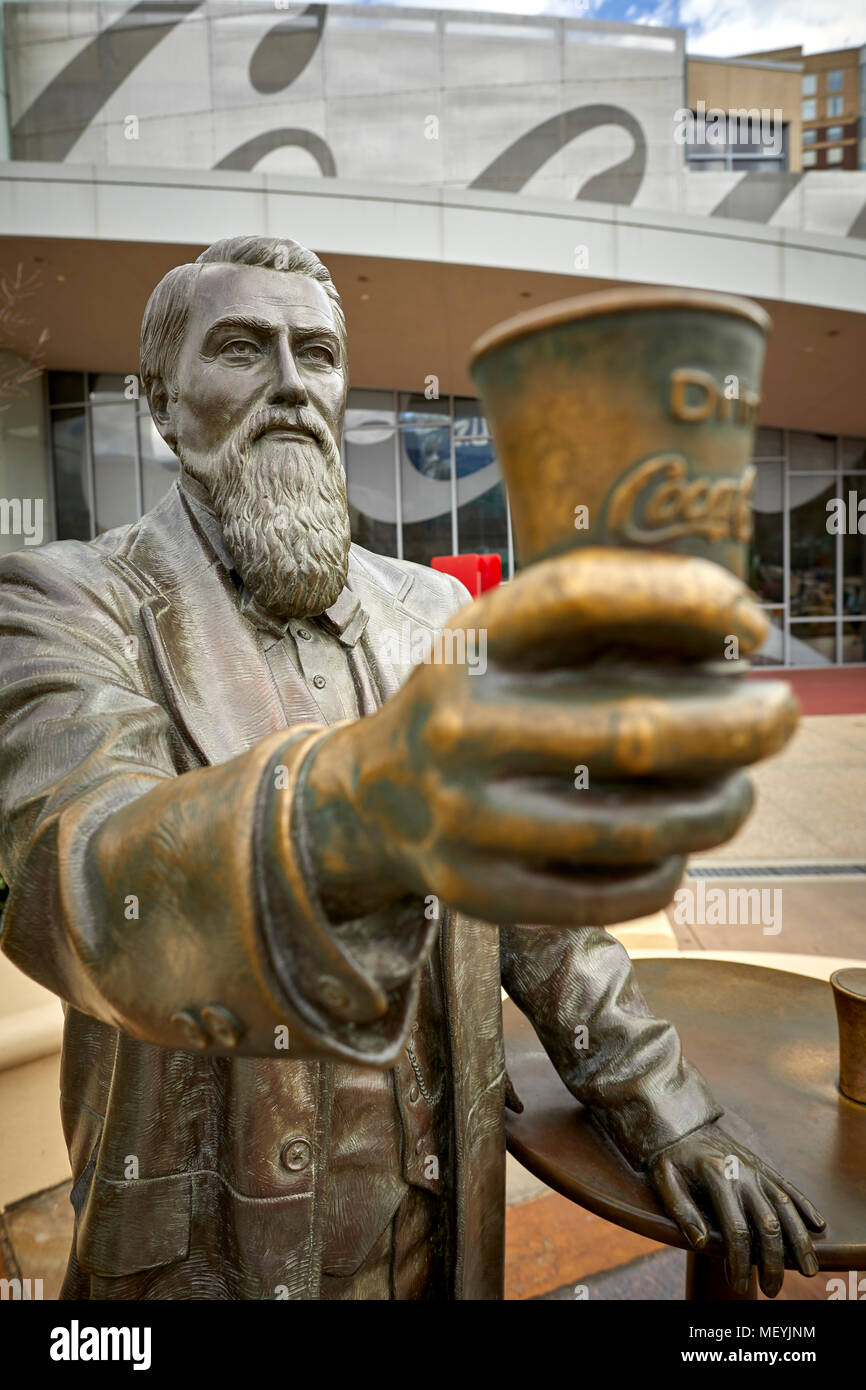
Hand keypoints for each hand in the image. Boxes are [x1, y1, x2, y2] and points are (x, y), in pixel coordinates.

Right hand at [303, 548, 798, 923]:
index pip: (583, 598)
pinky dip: (669, 867)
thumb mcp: (502, 638)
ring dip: (718, 807)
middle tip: (781, 717)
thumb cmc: (474, 703)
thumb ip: (593, 622)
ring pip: (637, 827)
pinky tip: (679, 842)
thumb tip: (737, 630)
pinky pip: (615, 891)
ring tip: (740, 789)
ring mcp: (467, 819)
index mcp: (470, 645)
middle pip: (632, 729)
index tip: (753, 623)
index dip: (684, 600)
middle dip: (736, 725)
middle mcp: (461, 728)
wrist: (372, 802)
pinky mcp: (485, 894)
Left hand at [649, 1121, 825, 1296]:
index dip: (739, 1260)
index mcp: (717, 1177)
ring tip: (809, 1270)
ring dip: (799, 1240)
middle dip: (772, 1260)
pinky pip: (788, 1187)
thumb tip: (701, 1242)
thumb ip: (681, 1208)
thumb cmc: (671, 1156)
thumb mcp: (664, 1178)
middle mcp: (742, 1173)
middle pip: (767, 1223)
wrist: (682, 1122)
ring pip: (785, 1207)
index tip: (739, 1284)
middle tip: (771, 1290)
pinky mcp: (763, 1167)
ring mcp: (756, 1169)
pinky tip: (818, 1226)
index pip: (735, 1228)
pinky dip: (805, 1205)